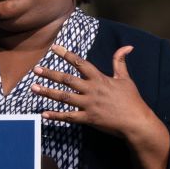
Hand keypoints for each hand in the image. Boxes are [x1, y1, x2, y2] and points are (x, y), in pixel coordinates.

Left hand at [32, 44, 169, 168]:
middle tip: (36, 69)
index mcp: (99, 79)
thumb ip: (120, 62)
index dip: (66, 54)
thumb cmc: (131, 100)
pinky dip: (56, 116)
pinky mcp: (88, 119)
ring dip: (48, 92)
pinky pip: (69, 117)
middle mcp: (91, 90)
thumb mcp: (125, 78)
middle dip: (50, 74)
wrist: (136, 122)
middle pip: (67, 79)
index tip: (54, 48)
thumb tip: (127, 46)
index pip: (80, 63)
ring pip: (64, 97)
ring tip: (33, 88)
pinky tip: (43, 114)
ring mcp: (88, 105)